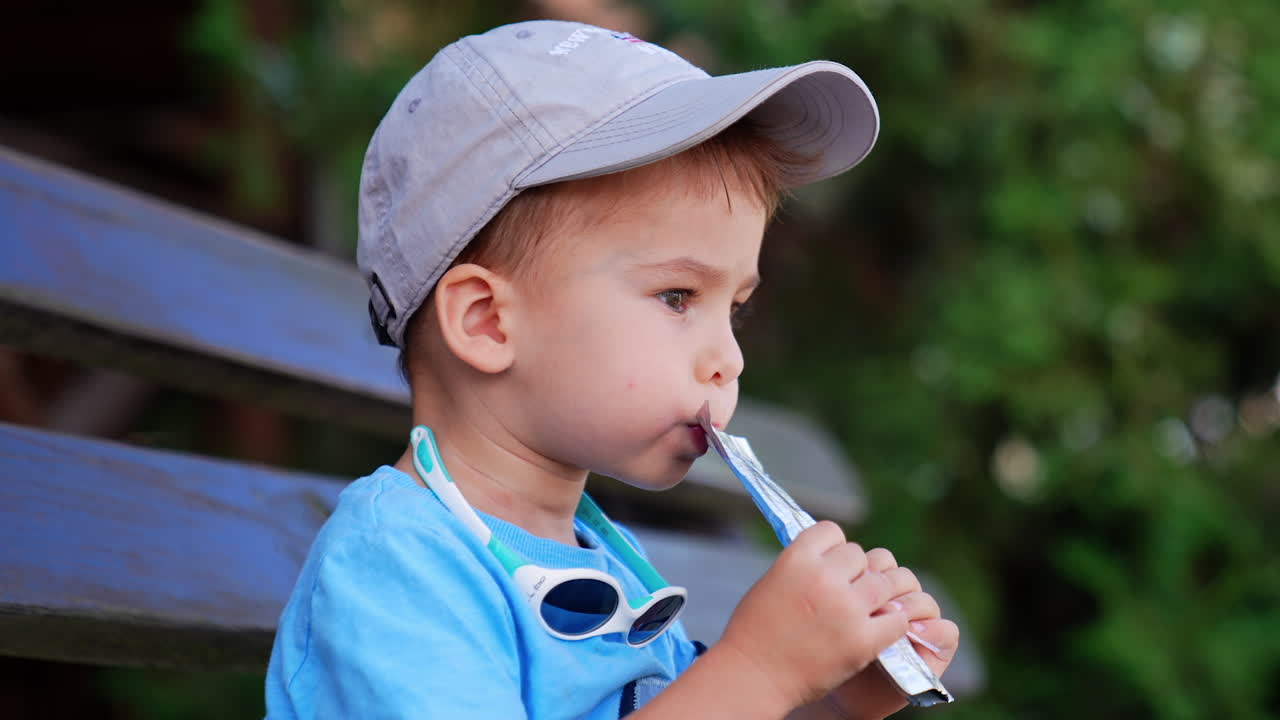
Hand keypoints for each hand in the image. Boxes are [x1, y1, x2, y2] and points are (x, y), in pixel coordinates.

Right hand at [716, 522, 909, 713]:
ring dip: (881, 593)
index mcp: (797, 559)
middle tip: (849, 590)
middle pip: (859, 556)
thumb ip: (803, 565)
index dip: (833, 547)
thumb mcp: (772, 581)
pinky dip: (894, 621)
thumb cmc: (756, 631)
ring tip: (874, 605)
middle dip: (855, 571)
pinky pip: (898, 619)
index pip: (832, 531)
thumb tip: (832, 559)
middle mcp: (824, 577)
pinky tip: (883, 627)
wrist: (754, 677)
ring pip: (885, 583)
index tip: (831, 563)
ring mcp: (847, 608)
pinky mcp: (863, 640)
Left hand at [822, 548, 959, 719]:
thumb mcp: (822, 618)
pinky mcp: (935, 649)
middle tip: (870, 604)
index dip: (869, 568)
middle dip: (887, 586)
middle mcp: (897, 602)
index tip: (853, 581)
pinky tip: (913, 635)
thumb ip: (836, 590)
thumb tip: (835, 560)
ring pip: (924, 599)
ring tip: (891, 618)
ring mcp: (918, 624)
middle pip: (902, 576)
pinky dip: (935, 630)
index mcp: (870, 586)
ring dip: (910, 606)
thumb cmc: (821, 656)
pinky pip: (948, 630)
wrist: (839, 699)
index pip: (881, 560)